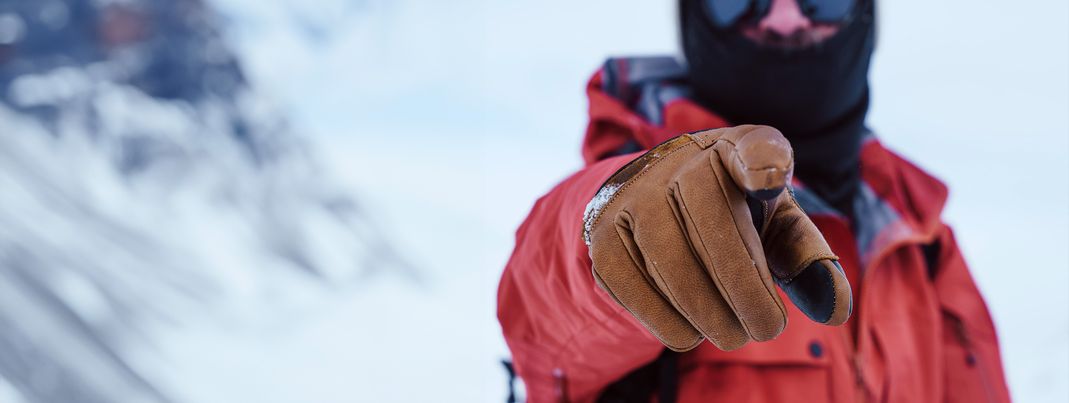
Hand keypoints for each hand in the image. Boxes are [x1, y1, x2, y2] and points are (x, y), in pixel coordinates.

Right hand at [583, 125, 851, 350]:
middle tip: (766, 330)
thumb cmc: (731, 215)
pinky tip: (688, 332)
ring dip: (708, 313)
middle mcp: (682, 160)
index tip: (769, 178)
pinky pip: (632, 285)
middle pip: (715, 227)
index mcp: (737, 149)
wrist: (652, 200)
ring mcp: (635, 194)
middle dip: (745, 291)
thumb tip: (835, 311)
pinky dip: (665, 319)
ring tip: (732, 335)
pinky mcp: (603, 232)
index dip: (762, 161)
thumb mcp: (774, 225)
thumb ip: (807, 259)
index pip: (754, 146)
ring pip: (672, 263)